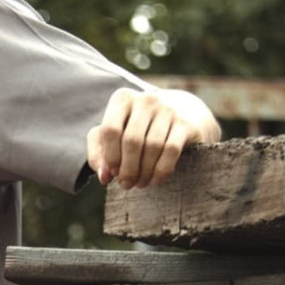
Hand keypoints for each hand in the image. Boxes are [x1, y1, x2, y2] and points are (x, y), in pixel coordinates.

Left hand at [86, 86, 220, 189]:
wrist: (181, 112)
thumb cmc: (136, 128)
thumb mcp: (113, 135)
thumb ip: (99, 153)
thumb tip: (103, 176)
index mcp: (122, 99)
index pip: (110, 130)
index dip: (110, 157)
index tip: (113, 172)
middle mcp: (146, 99)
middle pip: (132, 141)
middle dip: (127, 169)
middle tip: (126, 185)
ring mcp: (168, 109)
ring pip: (152, 147)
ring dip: (144, 172)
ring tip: (140, 184)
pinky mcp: (186, 124)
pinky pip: (171, 151)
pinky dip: (161, 170)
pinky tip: (155, 180)